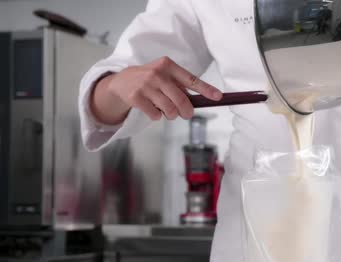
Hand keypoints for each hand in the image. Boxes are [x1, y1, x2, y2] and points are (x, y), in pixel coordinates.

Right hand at [92, 56, 221, 123]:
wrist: (121, 81)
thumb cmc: (150, 80)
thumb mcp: (164, 75)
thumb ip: (180, 85)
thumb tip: (201, 100)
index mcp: (168, 65)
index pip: (191, 79)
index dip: (206, 89)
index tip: (218, 96)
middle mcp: (157, 73)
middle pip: (181, 100)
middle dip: (187, 111)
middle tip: (187, 114)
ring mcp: (145, 85)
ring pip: (169, 110)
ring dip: (171, 115)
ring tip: (166, 111)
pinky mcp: (136, 97)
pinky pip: (155, 115)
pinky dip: (157, 116)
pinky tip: (152, 109)